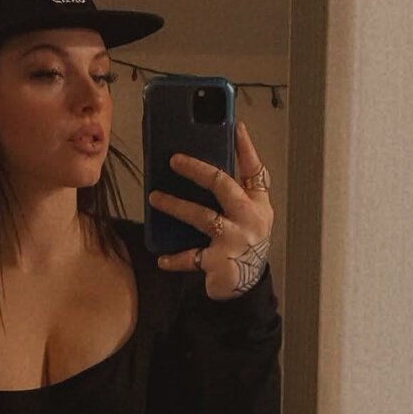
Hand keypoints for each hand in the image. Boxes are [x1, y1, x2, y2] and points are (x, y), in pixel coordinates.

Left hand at [148, 120, 273, 299]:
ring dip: (176, 205)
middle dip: (197, 169)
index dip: (245, 148)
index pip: (254, 170)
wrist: (247, 287)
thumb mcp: (245, 217)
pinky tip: (162, 258)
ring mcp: (236, 240)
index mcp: (258, 204)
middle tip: (174, 160)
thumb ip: (231, 194)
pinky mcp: (220, 262)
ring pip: (202, 216)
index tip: (235, 126)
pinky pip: (192, 257)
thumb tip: (198, 167)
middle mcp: (250, 219)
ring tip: (154, 197)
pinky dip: (175, 258)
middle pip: (223, 185)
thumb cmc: (242, 246)